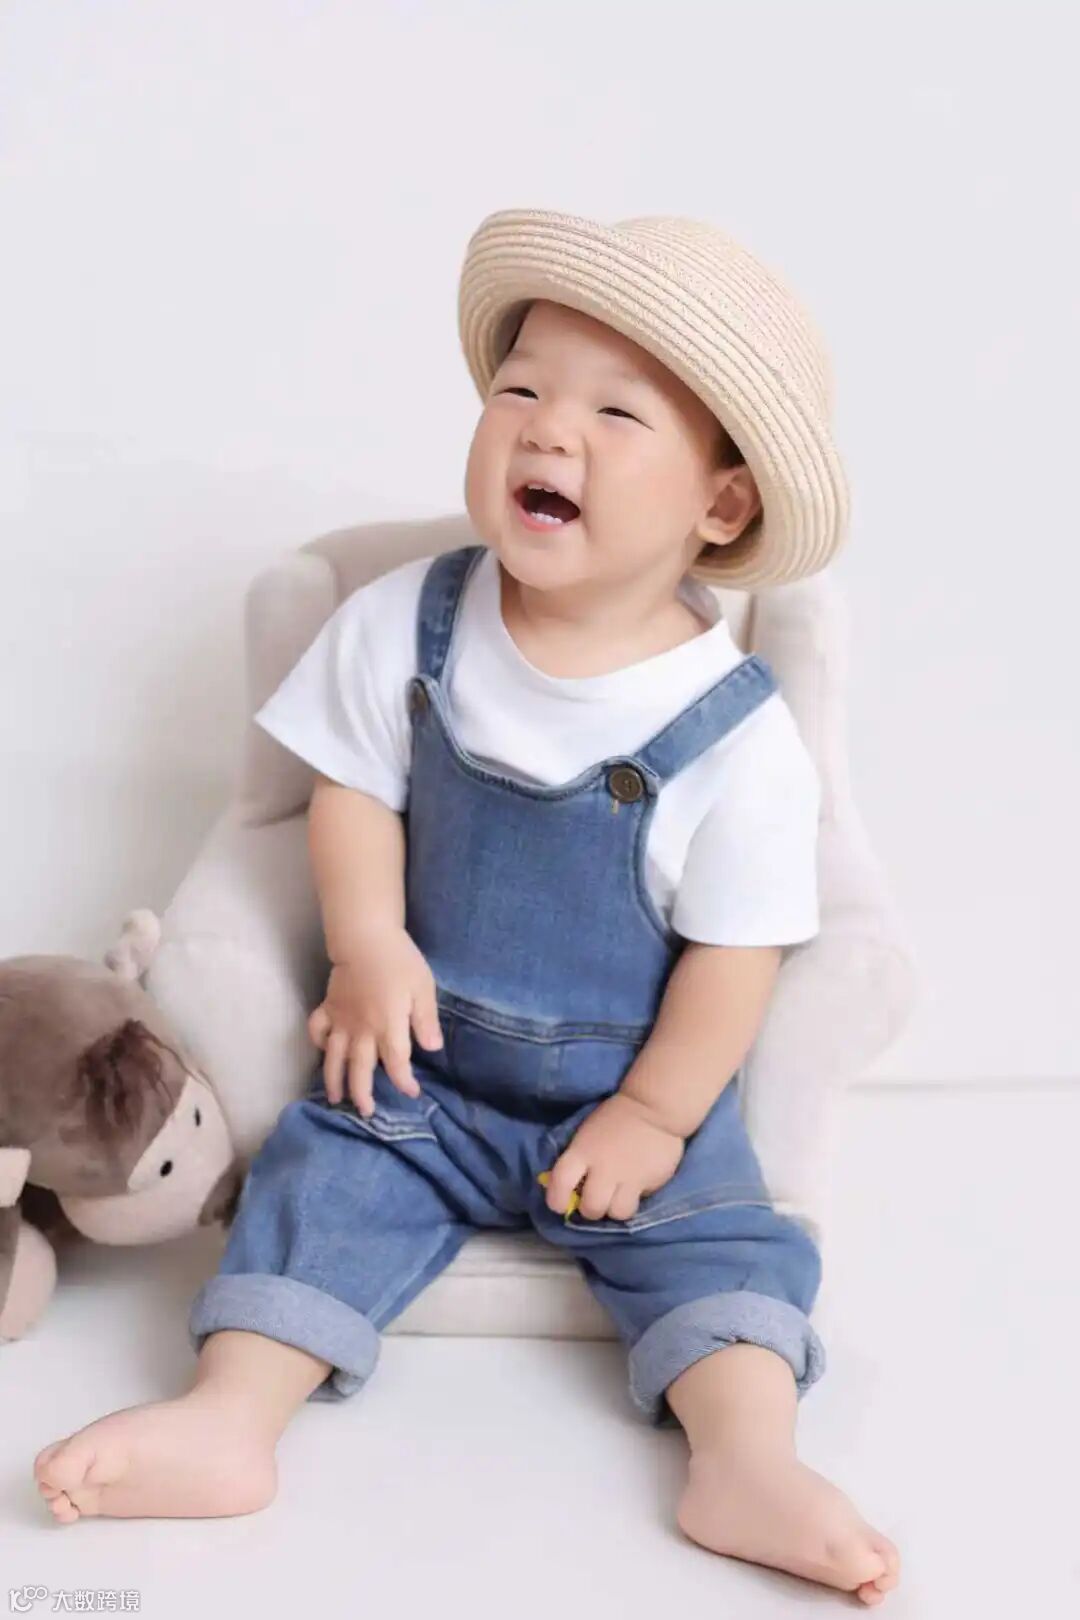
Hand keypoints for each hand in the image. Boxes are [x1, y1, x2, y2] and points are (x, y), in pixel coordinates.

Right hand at [307, 924, 442, 1115]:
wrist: (365, 937)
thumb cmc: (399, 960)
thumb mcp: (423, 988)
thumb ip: (426, 1020)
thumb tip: (433, 1049)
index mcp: (387, 1026)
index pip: (396, 1063)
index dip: (404, 1081)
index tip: (411, 1092)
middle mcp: (361, 1030)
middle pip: (360, 1070)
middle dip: (363, 1094)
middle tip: (366, 1112)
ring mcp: (341, 1020)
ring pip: (333, 1058)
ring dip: (334, 1080)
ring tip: (336, 1100)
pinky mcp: (328, 1007)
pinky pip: (317, 1029)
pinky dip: (316, 1042)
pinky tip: (322, 1052)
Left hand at [541, 1093, 684, 1221]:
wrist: (654, 1108)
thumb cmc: (616, 1118)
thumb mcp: (588, 1134)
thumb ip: (579, 1159)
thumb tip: (572, 1188)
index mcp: (583, 1151)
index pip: (561, 1182)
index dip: (556, 1200)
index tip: (560, 1205)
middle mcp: (604, 1168)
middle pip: (591, 1208)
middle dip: (591, 1210)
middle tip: (596, 1200)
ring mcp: (629, 1177)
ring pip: (617, 1213)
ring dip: (614, 1209)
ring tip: (617, 1198)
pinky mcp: (651, 1183)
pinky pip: (639, 1203)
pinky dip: (634, 1199)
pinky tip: (636, 1187)